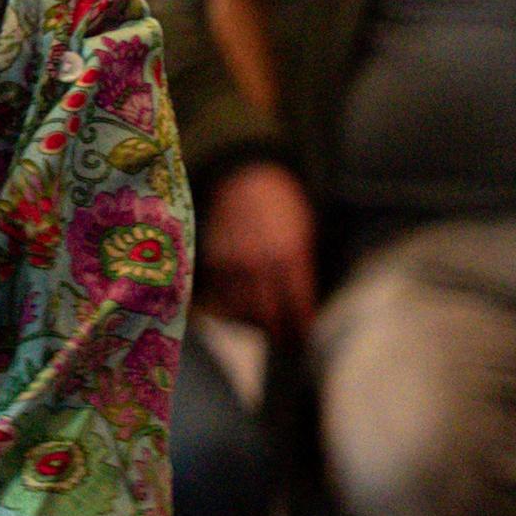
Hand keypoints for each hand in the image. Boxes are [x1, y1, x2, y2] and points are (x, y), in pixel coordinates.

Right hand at [199, 160, 319, 344]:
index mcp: (289, 255)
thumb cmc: (282, 204)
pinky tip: (236, 309)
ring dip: (250, 321)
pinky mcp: (211, 259)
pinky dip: (227, 307)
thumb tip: (302, 302)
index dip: (300, 325)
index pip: (296, 304)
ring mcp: (231, 262)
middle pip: (266, 314)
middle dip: (275, 330)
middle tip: (283, 339)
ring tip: (260, 325)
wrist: (244, 175)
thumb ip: (302, 267)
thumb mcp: (304, 233)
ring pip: (239, 309)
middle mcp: (259, 263)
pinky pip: (218, 295)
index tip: (303, 335)